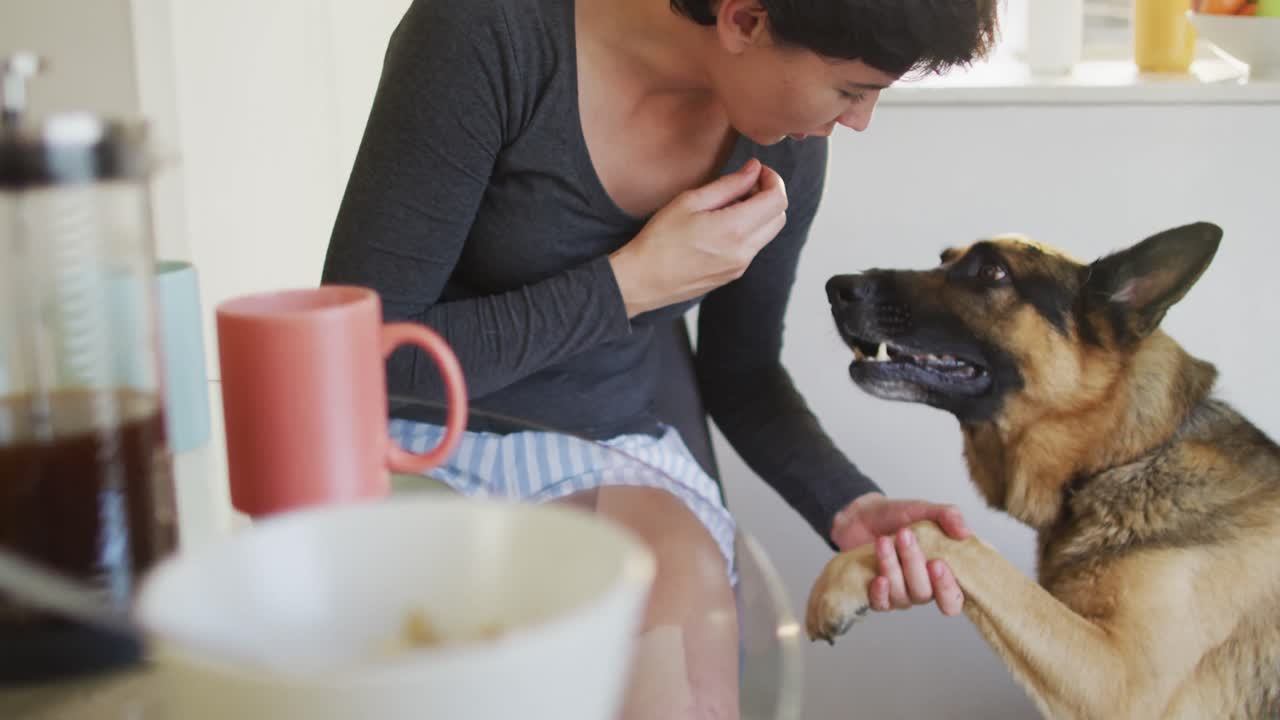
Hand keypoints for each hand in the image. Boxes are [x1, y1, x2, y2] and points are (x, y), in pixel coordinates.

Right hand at [608, 158, 787, 316]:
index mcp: (734, 229)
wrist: (643, 280)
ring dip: (759, 214)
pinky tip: (721, 225)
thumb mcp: (690, 201)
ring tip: (729, 204)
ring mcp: (740, 266)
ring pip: (768, 233)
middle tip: (744, 184)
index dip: (773, 179)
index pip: (777, 199)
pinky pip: (753, 247)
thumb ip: (728, 184)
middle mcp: (743, 251)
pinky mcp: (733, 275)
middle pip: (779, 216)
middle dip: (769, 195)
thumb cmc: (660, 239)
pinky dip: (748, 230)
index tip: (756, 170)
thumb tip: (754, 169)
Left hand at [830, 492, 967, 615]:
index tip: (937, 563)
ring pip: (901, 595)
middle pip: (924, 593)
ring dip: (891, 566)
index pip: (953, 599)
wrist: (862, 514)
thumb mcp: (924, 510)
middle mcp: (921, 589)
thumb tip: (966, 533)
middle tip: (904, 536)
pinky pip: (881, 604)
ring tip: (883, 540)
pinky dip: (880, 593)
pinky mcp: (875, 595)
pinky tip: (878, 578)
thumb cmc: (897, 517)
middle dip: (913, 565)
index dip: (948, 589)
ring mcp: (898, 594)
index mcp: (940, 574)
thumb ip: (948, 516)